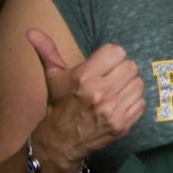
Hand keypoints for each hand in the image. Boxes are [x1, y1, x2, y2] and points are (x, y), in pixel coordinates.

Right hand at [29, 29, 143, 172]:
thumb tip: (31, 31)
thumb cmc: (59, 105)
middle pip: (131, 66)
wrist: (60, 142)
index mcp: (83, 77)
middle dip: (121, 70)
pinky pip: (141, 102)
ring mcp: (113, 110)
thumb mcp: (53, 76)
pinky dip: (133, 102)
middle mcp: (100, 93)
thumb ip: (47, 51)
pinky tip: (118, 104)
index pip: (117, 52)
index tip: (104, 64)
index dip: (111, 57)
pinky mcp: (123, 125)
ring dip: (128, 86)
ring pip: (138, 83)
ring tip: (114, 91)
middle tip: (110, 78)